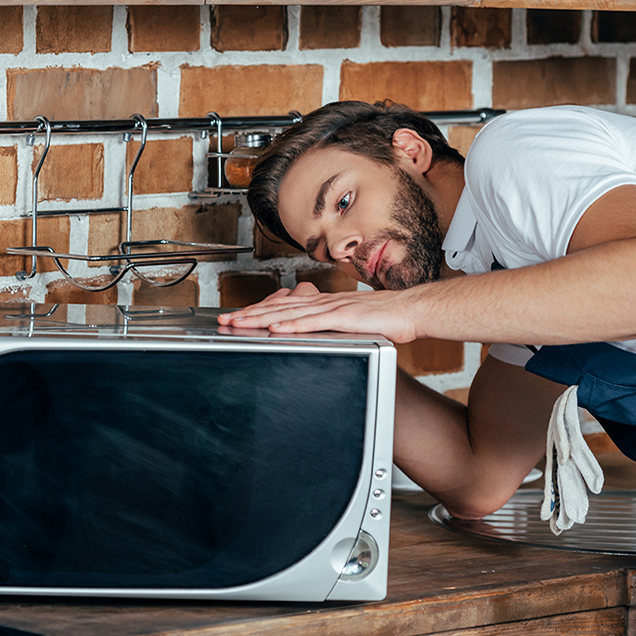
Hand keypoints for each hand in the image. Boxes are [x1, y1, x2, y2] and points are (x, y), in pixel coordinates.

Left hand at [216, 282, 418, 342]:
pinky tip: (277, 329)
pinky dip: (293, 326)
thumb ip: (332, 326)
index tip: (237, 317)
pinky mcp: (345, 318)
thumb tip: (316, 333)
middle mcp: (324, 303)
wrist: (410, 310)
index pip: (284, 308)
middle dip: (250, 315)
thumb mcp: (353, 322)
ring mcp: (333, 309)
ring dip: (262, 319)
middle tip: (224, 320)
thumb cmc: (387, 318)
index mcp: (324, 304)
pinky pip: (315, 323)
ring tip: (240, 324)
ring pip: (290, 314)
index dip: (259, 312)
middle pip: (280, 309)